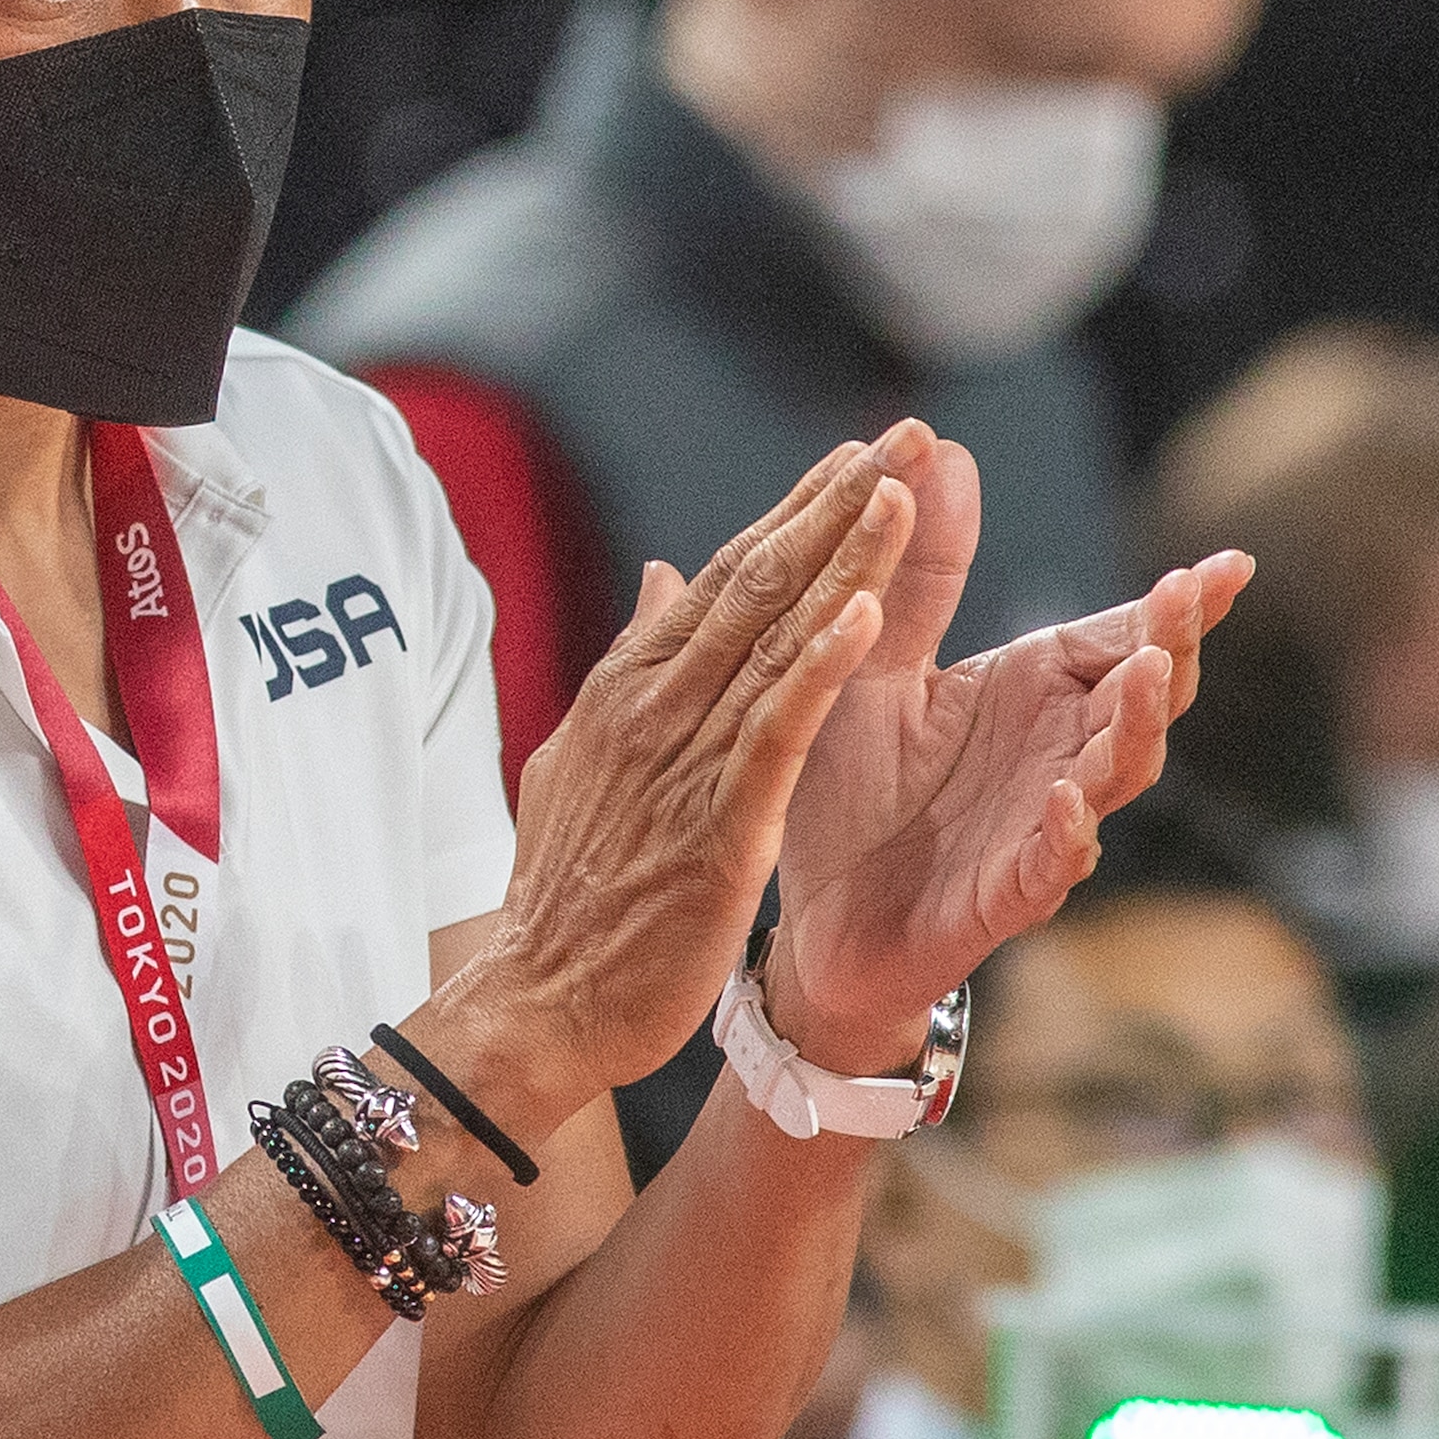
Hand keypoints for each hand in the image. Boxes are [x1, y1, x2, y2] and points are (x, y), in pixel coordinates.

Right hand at [444, 430, 926, 1110]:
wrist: (536, 1001)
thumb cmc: (566, 895)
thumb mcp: (584, 760)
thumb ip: (631, 666)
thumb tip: (659, 574)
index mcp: (628, 689)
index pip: (724, 578)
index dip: (795, 512)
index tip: (856, 457)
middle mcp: (653, 706)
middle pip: (756, 582)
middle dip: (833, 505)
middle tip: (902, 437)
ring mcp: (682, 761)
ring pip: (774, 639)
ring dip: (841, 560)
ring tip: (898, 490)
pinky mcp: (717, 824)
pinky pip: (776, 730)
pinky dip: (819, 668)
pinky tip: (863, 615)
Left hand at [767, 432, 1250, 1069]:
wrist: (813, 921)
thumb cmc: (854, 790)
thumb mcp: (875, 663)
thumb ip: (916, 571)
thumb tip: (942, 449)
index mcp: (1036, 692)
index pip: (1126, 636)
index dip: (1181, 605)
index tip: (1229, 563)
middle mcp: (1058, 753)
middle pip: (1144, 696)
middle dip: (1175, 646)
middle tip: (1190, 597)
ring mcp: (1042, 825)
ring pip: (1119, 773)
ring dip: (1140, 726)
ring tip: (1152, 671)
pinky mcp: (1008, 895)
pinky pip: (1055, 865)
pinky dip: (1069, 834)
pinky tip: (1070, 800)